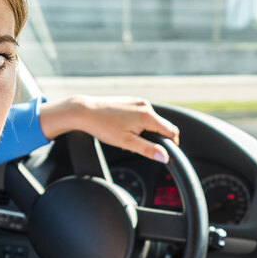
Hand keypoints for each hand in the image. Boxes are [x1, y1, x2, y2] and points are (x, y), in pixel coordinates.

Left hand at [38, 95, 180, 163]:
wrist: (85, 111)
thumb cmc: (103, 126)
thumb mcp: (126, 142)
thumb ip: (148, 150)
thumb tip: (165, 157)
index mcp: (147, 116)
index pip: (171, 131)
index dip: (171, 144)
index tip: (165, 153)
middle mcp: (146, 106)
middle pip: (162, 125)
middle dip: (155, 138)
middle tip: (136, 146)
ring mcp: (138, 101)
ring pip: (151, 120)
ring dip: (145, 131)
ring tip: (125, 136)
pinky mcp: (131, 100)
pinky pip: (142, 114)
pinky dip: (138, 123)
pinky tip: (122, 127)